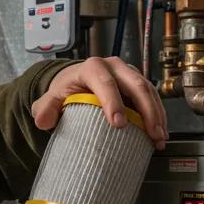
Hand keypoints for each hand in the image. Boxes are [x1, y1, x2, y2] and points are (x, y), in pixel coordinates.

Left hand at [31, 56, 167, 148]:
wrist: (76, 82)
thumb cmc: (66, 90)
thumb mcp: (52, 97)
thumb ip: (45, 108)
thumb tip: (43, 121)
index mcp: (91, 67)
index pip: (104, 82)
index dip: (113, 103)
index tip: (119, 124)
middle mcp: (114, 66)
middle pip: (135, 84)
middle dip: (146, 110)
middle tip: (151, 133)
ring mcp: (128, 73)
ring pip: (148, 90)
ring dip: (156, 114)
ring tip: (159, 137)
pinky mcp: (137, 83)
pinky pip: (152, 97)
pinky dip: (158, 114)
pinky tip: (160, 132)